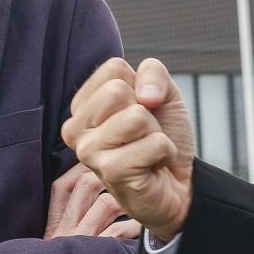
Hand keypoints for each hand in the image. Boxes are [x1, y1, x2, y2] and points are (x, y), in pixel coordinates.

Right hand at [61, 57, 194, 242]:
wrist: (177, 185)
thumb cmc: (162, 138)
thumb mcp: (163, 93)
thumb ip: (153, 72)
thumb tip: (145, 96)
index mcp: (83, 106)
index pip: (113, 68)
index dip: (140, 86)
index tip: (140, 111)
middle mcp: (76, 128)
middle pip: (118, 89)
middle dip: (146, 111)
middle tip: (144, 135)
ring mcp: (88, 152)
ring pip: (137, 116)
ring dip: (156, 133)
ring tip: (147, 151)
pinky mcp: (110, 172)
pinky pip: (155, 143)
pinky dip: (165, 152)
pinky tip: (152, 167)